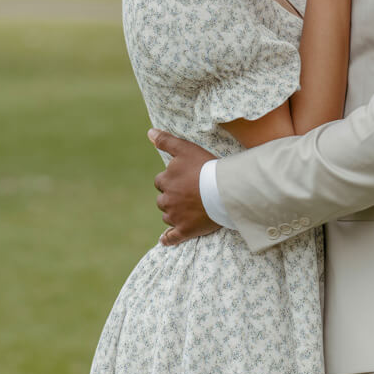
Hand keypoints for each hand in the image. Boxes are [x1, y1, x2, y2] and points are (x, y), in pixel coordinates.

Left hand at [148, 129, 221, 245]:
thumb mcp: (185, 149)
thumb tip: (149, 132)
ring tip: (188, 210)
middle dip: (171, 197)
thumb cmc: (206, 167)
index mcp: (165, 181)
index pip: (160, 182)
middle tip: (187, 194)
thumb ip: (166, 141)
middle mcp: (167, 200)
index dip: (170, 180)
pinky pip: (172, 237)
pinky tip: (164, 240)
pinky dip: (167, 239)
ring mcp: (175, 217)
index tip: (182, 179)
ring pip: (167, 216)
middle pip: (163, 200)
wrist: (223, 190)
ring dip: (173, 213)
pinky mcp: (185, 230)